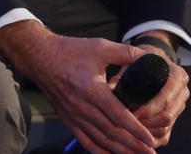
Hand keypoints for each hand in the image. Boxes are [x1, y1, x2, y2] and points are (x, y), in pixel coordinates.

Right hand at [0, 21, 156, 153]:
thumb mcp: (99, 47)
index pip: (118, 115)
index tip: (150, 140)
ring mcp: (73, 114)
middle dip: (133, 144)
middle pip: (111, 132)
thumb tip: (152, 59)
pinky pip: (84, 139)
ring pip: (100, 139)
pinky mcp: (67, 118)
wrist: (38, 56)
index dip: (136, 130)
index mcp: (91, 89)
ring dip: (119, 150)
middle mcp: (81, 105)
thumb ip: (127, 53)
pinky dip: (99, 150)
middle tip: (151, 152)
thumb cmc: (69, 50)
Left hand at [118, 34, 189, 147]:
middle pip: (167, 116)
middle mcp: (182, 92)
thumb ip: (124, 72)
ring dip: (146, 132)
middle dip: (145, 122)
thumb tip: (109, 88)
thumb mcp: (132, 60)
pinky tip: (133, 136)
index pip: (166, 98)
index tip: (129, 111)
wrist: (150, 62)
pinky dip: (148, 138)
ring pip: (165, 128)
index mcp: (177, 76)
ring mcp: (179, 107)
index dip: (148, 108)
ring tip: (127, 130)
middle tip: (125, 124)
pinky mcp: (173, 119)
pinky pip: (164, 135)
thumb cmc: (138, 61)